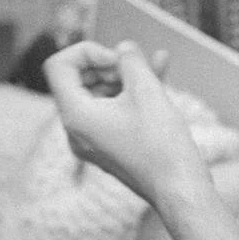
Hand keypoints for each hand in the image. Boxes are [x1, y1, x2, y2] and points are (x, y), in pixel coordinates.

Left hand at [43, 40, 212, 207]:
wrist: (180, 191)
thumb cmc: (162, 145)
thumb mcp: (146, 90)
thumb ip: (130, 60)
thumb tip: (123, 48)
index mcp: (75, 116)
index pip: (58, 66)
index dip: (86, 51)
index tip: (117, 59)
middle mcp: (76, 131)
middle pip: (77, 80)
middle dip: (107, 64)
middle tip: (135, 66)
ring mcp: (91, 141)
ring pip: (99, 95)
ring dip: (123, 76)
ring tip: (153, 67)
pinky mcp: (109, 147)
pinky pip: (112, 112)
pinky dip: (130, 94)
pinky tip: (159, 72)